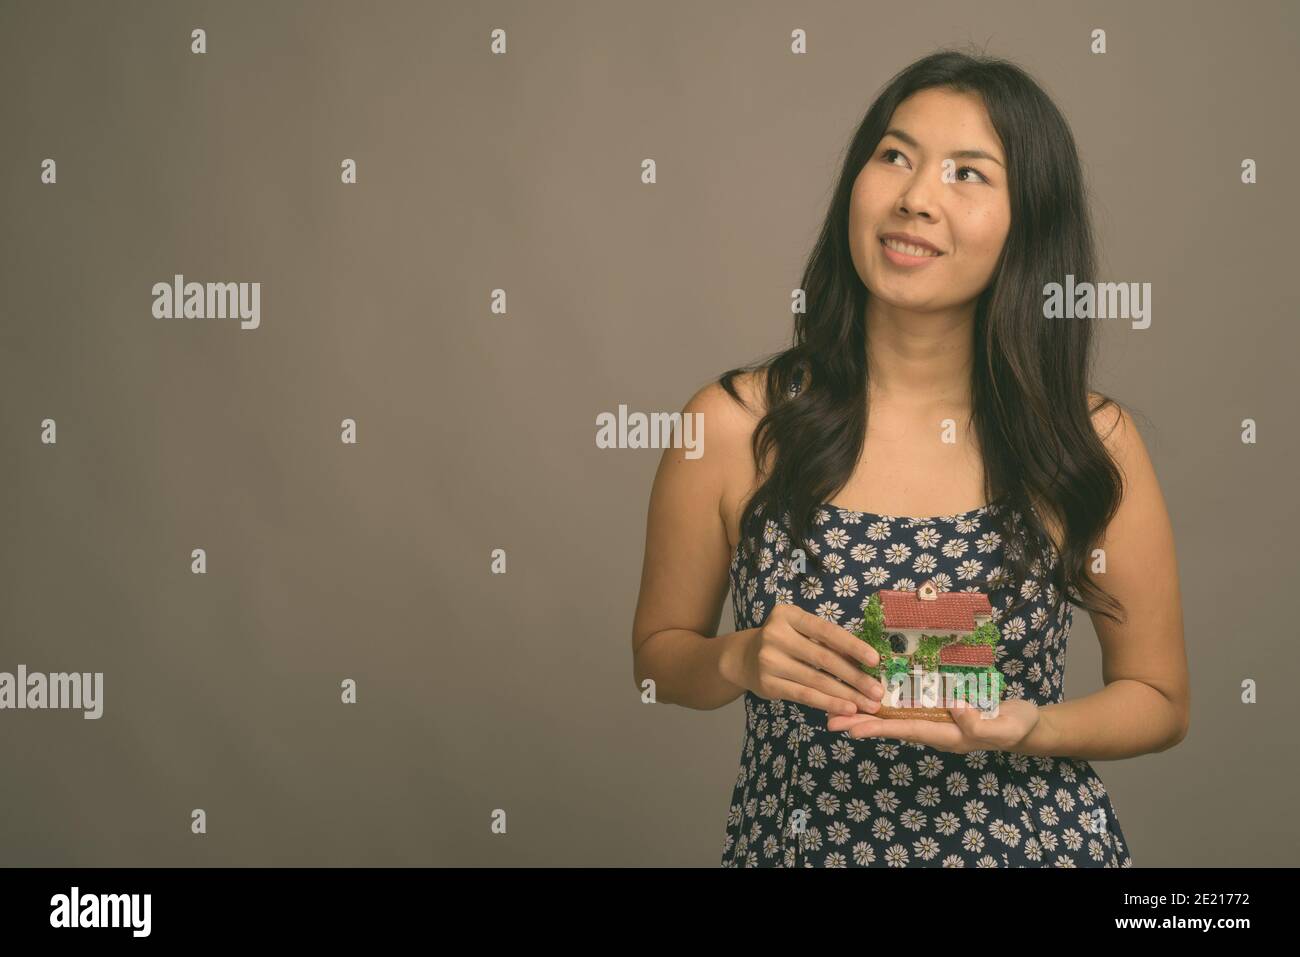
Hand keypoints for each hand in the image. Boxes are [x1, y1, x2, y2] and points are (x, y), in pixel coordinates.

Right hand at [722, 603, 885, 715]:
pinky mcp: (768, 684)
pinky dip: (829, 703)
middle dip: (855, 677)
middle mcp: (776, 635)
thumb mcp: (800, 630)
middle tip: (878, 691)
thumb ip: (825, 640)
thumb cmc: (784, 641)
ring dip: (847, 694)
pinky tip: (847, 709)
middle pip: (823, 658)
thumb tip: (866, 661)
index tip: (875, 660)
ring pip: (816, 680)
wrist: (744, 658)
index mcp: (788, 615)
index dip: (852, 646)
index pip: (826, 631)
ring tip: (868, 705)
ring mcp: (769, 660)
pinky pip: (805, 695)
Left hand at [825, 697, 1040, 753]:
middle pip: (891, 725)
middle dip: (860, 722)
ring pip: (894, 715)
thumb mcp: (1002, 727)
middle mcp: (933, 727)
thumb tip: (954, 707)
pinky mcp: (938, 704)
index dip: (878, 727)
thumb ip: (979, 724)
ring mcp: (934, 716)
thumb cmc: (1013, 727)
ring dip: (866, 712)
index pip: (906, 730)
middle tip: (829, 720)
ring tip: (837, 709)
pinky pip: (906, 703)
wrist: (1023, 724)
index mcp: (945, 734)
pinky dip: (885, 699)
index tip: (852, 728)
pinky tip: (868, 694)